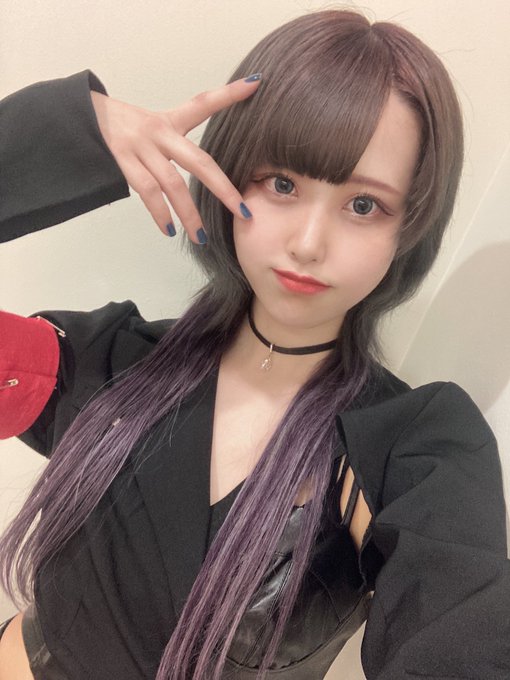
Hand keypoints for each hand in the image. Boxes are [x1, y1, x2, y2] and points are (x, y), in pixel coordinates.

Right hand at [90, 75, 260, 243]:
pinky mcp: (122, 160)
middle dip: (223, 189)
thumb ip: (176, 144)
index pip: (203, 103)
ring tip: (202, 237)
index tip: (256, 83)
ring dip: (189, 214)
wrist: (78, 118)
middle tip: (242, 212)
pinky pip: (146, 192)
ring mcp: (140, 147)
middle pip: (199, 161)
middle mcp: (159, 132)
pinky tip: (170, 230)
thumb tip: (202, 173)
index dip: (229, 94)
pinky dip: (159, 214)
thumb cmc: (122, 129)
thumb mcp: (152, 126)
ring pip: (172, 184)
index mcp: (169, 121)